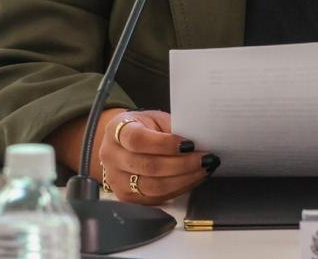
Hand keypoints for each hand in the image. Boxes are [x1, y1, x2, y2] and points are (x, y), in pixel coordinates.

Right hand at [98, 110, 218, 204]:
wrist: (122, 144)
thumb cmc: (143, 127)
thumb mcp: (154, 118)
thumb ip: (172, 128)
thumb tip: (198, 140)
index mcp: (116, 130)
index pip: (138, 140)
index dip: (165, 144)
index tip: (190, 144)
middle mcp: (112, 157)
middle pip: (148, 167)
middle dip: (182, 164)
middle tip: (205, 158)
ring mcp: (117, 180)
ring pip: (153, 187)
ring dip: (184, 179)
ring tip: (204, 169)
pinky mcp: (127, 197)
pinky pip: (156, 198)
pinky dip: (179, 189)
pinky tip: (193, 179)